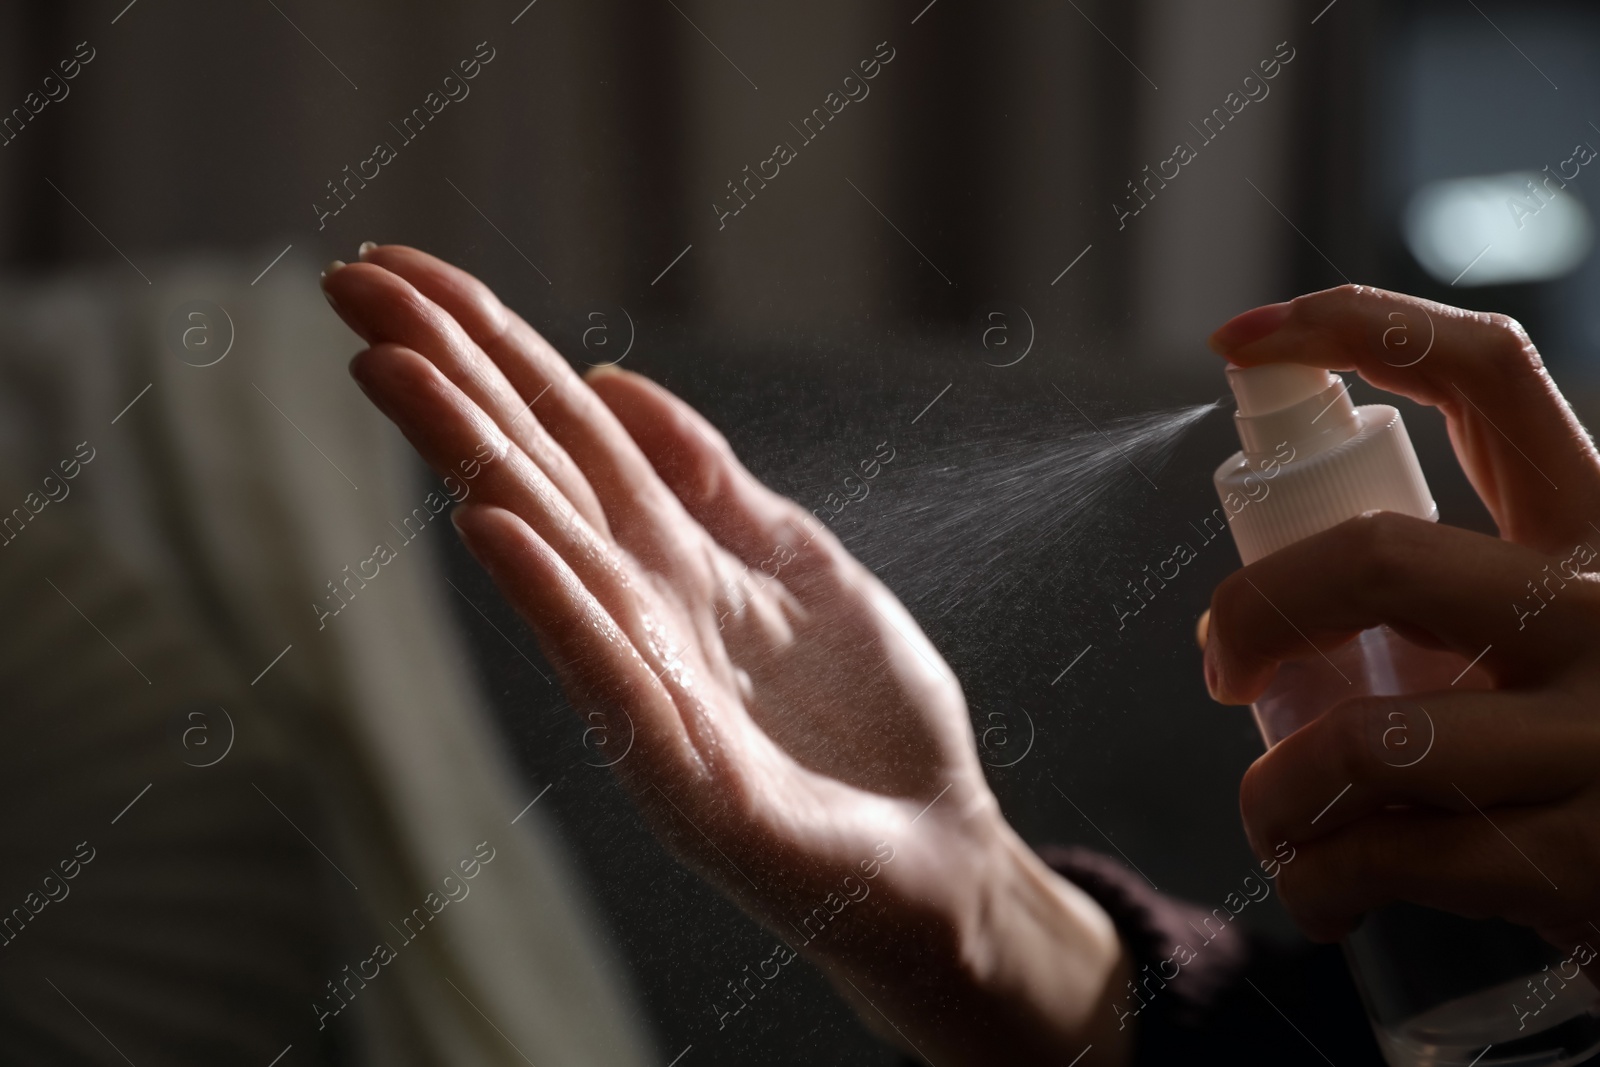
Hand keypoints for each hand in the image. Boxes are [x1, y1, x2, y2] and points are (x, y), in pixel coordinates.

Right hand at [321, 246, 1126, 1064]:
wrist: (933, 854)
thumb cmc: (864, 719)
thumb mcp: (794, 559)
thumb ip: (708, 479)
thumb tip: (611, 379)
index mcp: (669, 555)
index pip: (562, 426)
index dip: (488, 343)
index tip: (399, 268)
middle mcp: (639, 609)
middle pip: (532, 467)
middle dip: (446, 375)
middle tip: (348, 287)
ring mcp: (650, 688)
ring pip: (550, 550)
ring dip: (471, 458)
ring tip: (395, 371)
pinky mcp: (684, 774)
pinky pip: (610, 669)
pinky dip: (554, 597)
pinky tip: (496, 525)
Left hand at [1205, 284, 1599, 951]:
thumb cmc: (1591, 750)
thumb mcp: (1551, 638)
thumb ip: (1436, 600)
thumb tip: (1231, 621)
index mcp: (1596, 530)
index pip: (1485, 374)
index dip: (1352, 326)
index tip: (1234, 340)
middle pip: (1375, 557)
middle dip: (1254, 610)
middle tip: (1219, 667)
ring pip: (1362, 736)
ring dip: (1274, 792)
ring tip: (1274, 820)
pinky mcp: (1587, 859)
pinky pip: (1384, 856)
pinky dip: (1315, 878)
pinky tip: (1323, 891)